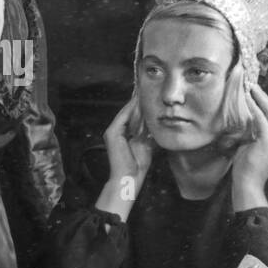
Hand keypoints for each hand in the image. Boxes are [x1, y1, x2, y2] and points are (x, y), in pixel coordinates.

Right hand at [95, 100, 152, 221]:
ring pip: (125, 113)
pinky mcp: (112, 133)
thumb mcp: (146, 145)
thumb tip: (155, 121)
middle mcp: (116, 131)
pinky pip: (123, 117)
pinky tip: (138, 101)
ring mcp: (112, 131)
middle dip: (138, 102)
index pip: (132, 116)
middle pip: (128, 112)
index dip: (140, 106)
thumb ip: (148, 132)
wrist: (129, 177)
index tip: (148, 96)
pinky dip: (130, 109)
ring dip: (135, 103)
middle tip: (146, 90)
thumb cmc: (138, 165)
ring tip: (143, 92)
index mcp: (123, 134)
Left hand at [231, 84, 267, 210]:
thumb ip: (254, 133)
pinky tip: (248, 99)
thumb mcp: (253, 147)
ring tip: (251, 88)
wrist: (248, 184)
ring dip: (260, 98)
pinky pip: (261, 119)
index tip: (258, 93)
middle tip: (254, 85)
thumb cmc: (247, 168)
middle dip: (265, 97)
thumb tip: (248, 118)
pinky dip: (254, 107)